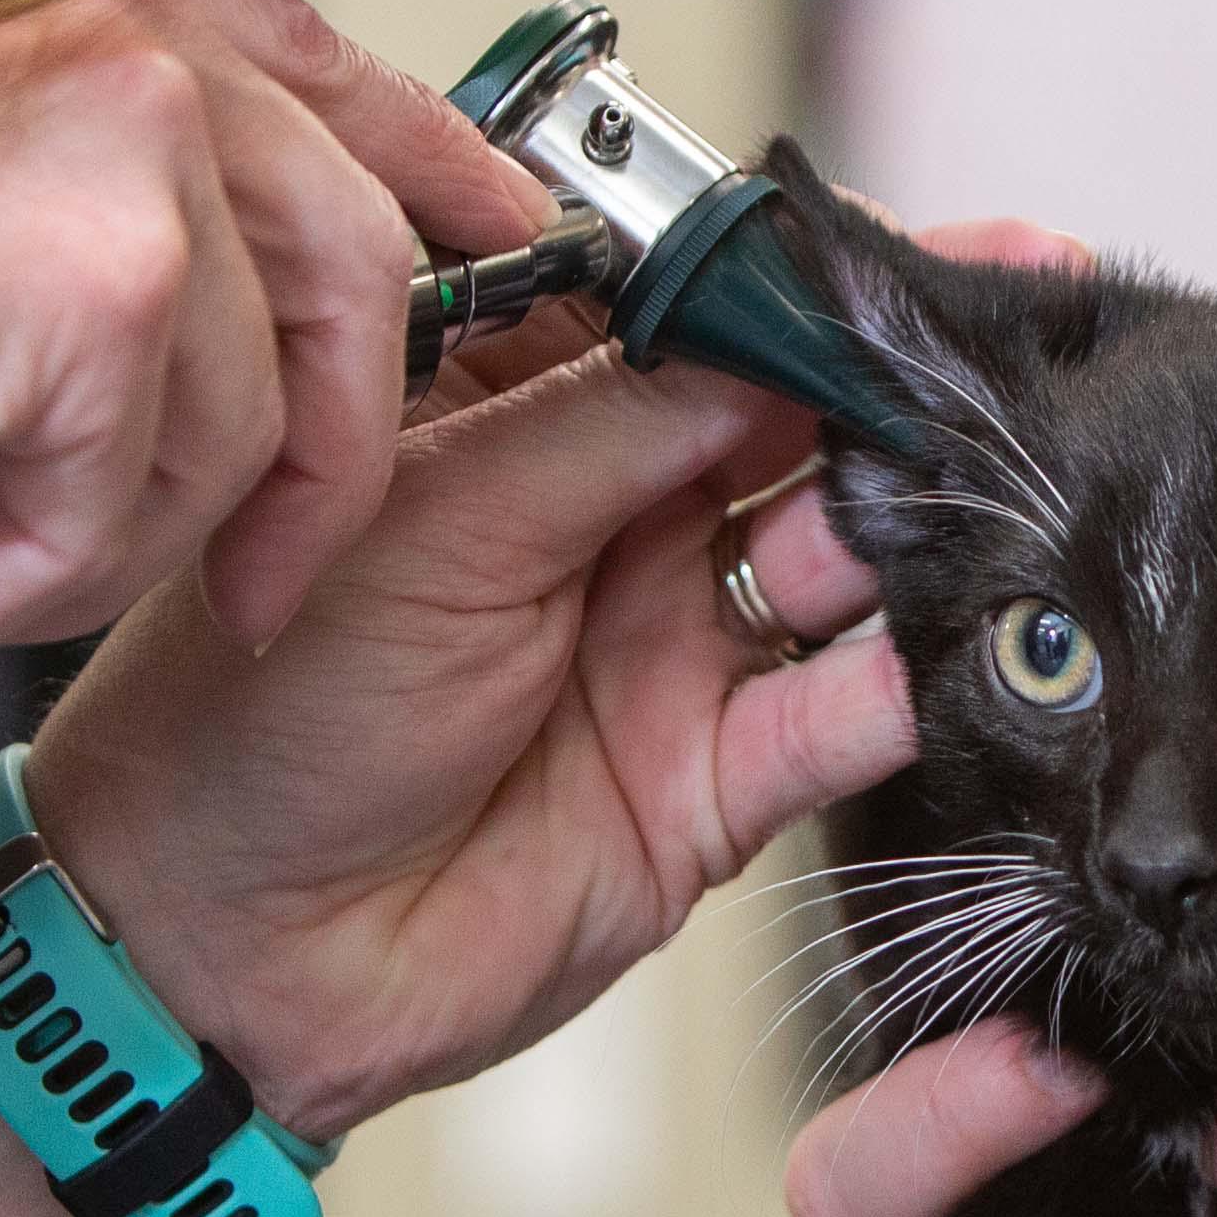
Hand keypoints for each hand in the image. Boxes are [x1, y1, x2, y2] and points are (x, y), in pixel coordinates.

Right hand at [0, 0, 547, 667]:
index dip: (440, 194)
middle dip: (324, 471)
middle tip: (253, 592)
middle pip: (361, 280)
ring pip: (239, 431)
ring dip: (96, 558)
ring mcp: (136, 149)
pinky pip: (116, 512)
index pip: (334, 81)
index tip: (506, 277)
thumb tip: (74, 259)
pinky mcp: (100, 289)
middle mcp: (138, 29)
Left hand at [36, 350, 913, 1135]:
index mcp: (511, 411)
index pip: (689, 307)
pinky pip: (841, 714)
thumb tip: (772, 333)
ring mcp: (671, 643)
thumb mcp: (432, 516)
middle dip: (894, 390)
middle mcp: (608, 515)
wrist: (224, 957)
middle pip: (794, 420)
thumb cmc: (252, 718)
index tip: (902, 258)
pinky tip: (944, 651)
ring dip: (911, 525)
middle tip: (993, 365)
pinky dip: (906, 683)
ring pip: (841, 555)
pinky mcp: (715, 781)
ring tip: (973, 500)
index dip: (795, 279)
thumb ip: (611, 421)